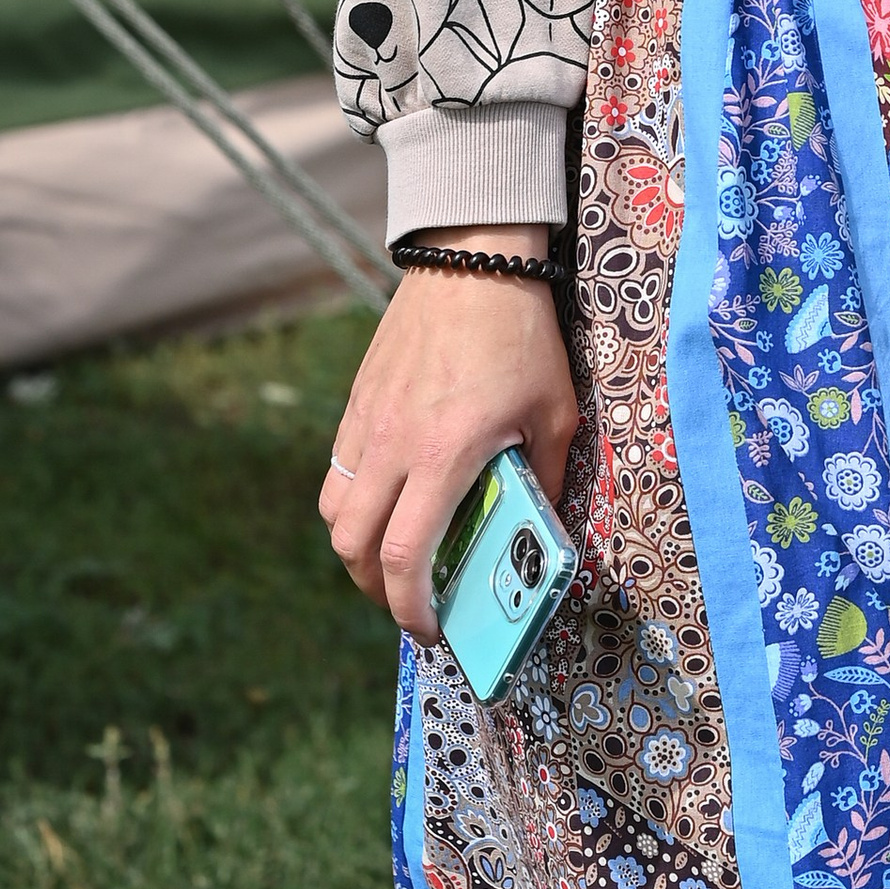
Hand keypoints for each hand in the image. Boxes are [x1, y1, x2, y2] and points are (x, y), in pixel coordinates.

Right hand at [319, 228, 579, 643]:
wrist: (473, 258)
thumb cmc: (521, 335)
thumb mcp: (556, 410)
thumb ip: (547, 476)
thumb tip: (542, 530)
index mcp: (441, 456)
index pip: (402, 557)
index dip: (408, 608)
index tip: (427, 630)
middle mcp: (391, 446)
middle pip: (350, 546)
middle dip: (373, 589)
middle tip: (408, 600)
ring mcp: (366, 421)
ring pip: (333, 508)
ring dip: (354, 546)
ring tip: (391, 555)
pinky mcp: (357, 399)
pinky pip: (338, 467)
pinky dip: (352, 499)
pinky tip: (387, 496)